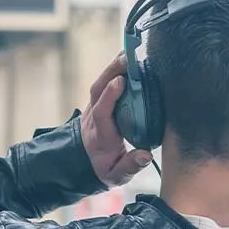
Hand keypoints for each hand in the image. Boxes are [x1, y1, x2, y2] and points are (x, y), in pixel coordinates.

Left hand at [81, 53, 152, 186]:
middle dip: (111, 72)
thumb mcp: (116, 176)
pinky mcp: (99, 102)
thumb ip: (130, 166)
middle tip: (128, 57)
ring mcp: (94, 108)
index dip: (110, 96)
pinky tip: (129, 59)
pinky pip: (105, 82)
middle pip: (98, 90)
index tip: (121, 82)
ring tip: (131, 52)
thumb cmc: (103, 168)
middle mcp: (94, 117)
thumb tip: (145, 154)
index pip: (102, 112)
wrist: (82, 164)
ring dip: (113, 67)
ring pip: (100, 83)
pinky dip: (115, 70)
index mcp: (100, 135)